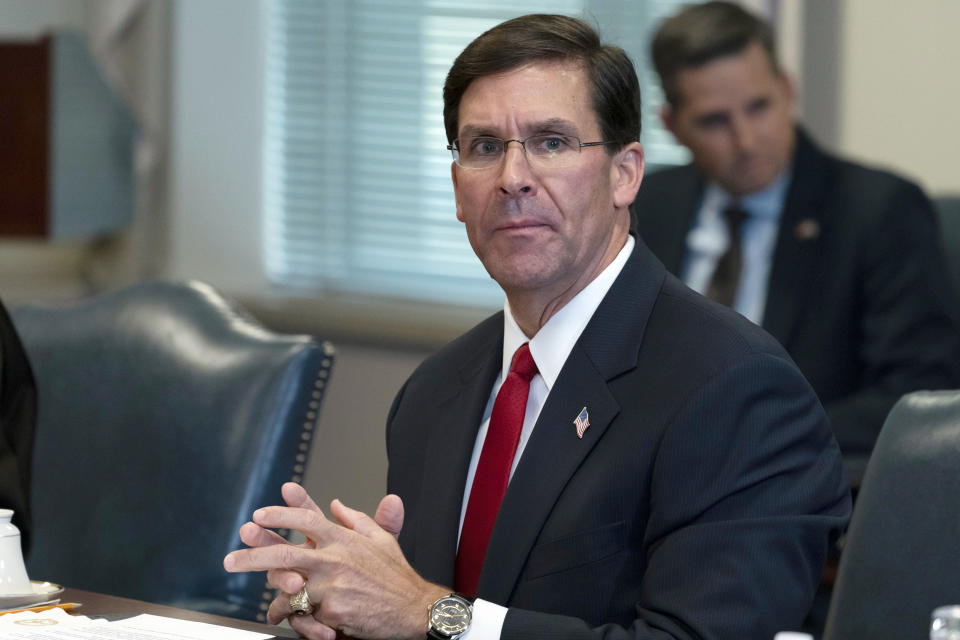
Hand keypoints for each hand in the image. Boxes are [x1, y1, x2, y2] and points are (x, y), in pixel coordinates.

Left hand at [224, 483, 447, 639]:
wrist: (414, 608)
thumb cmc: (397, 576)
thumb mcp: (380, 539)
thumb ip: (357, 518)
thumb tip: (336, 503)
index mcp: (343, 538)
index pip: (306, 519)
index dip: (279, 515)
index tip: (259, 515)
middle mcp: (334, 557)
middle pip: (284, 552)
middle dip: (252, 554)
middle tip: (230, 560)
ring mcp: (331, 584)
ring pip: (288, 590)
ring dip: (275, 600)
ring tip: (270, 609)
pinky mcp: (331, 610)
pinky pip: (304, 615)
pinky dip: (299, 621)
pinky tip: (298, 623)